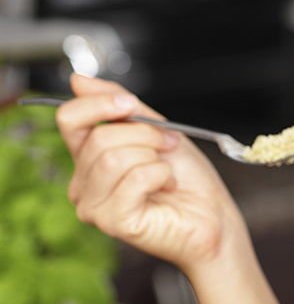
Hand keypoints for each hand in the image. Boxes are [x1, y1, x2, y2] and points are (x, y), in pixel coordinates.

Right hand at [57, 73, 248, 273]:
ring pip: (112, 158)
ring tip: (168, 168)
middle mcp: (84, 184)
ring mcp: (94, 206)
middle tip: (168, 146)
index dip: (99, 104)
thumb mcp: (155, 129)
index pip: (69, 119)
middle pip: (98, 137)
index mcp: (89, 158)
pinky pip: (133, 179)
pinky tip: (167, 186)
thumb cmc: (188, 179)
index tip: (130, 105)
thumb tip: (78, 81)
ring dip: (153, 155)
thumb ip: (119, 106)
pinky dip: (159, 174)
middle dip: (144, 134)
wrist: (213, 215)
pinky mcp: (113, 222)